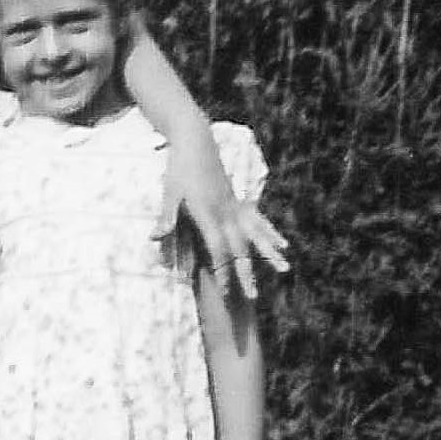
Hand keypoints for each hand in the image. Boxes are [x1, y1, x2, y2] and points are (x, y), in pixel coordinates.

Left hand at [171, 137, 288, 300]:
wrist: (196, 141)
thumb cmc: (178, 169)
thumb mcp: (168, 193)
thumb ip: (166, 217)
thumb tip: (155, 238)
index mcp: (207, 213)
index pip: (217, 248)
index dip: (222, 270)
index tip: (225, 291)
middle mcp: (226, 212)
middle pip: (240, 248)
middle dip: (246, 274)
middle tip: (253, 298)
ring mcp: (235, 206)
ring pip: (256, 236)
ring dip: (269, 255)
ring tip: (285, 271)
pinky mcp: (239, 201)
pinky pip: (259, 221)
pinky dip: (271, 234)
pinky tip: (283, 246)